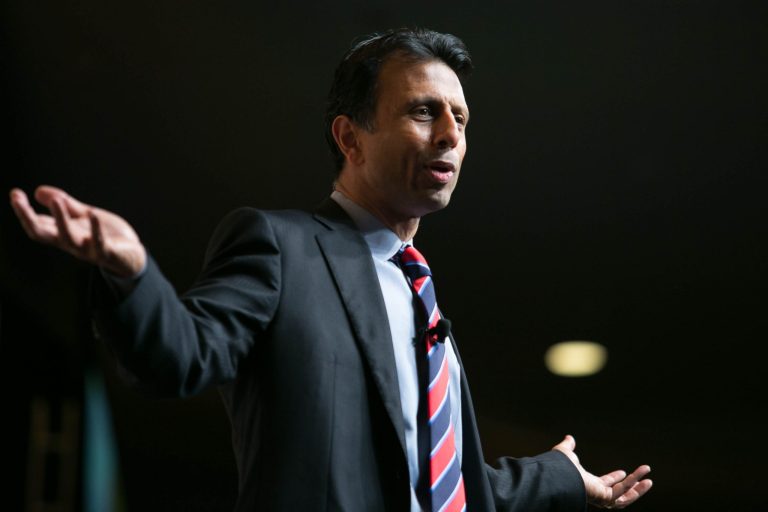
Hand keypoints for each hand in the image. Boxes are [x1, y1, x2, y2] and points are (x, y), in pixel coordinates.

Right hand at [10, 185, 145, 277]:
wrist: (132, 255)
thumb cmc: (106, 235)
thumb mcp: (84, 216)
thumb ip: (67, 205)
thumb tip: (38, 191)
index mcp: (63, 233)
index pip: (37, 224)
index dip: (23, 210)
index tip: (15, 193)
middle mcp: (70, 243)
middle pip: (42, 233)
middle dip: (27, 216)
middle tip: (17, 199)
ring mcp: (87, 249)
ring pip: (67, 238)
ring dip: (60, 219)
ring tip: (56, 200)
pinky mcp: (106, 253)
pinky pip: (99, 243)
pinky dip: (96, 230)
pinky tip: (93, 216)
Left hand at [553, 435, 651, 508]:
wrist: (557, 474)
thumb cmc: (558, 466)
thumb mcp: (566, 453)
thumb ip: (569, 446)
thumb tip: (569, 437)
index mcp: (588, 484)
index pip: (605, 484)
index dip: (614, 478)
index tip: (623, 471)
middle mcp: (596, 493)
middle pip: (618, 494)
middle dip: (632, 488)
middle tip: (645, 480)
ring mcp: (601, 498)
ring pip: (625, 497)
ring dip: (638, 489)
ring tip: (650, 480)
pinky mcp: (605, 498)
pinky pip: (623, 491)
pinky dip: (635, 483)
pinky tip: (645, 476)